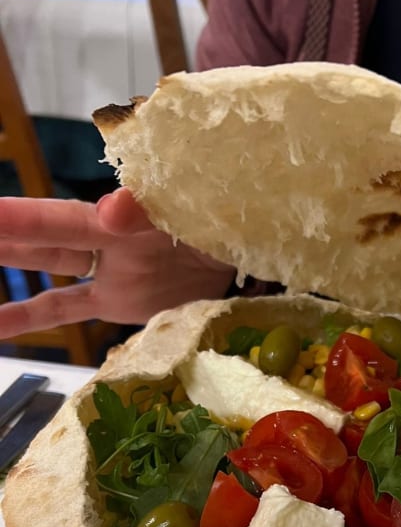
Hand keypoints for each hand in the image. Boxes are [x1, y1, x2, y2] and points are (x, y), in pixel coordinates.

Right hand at [0, 189, 234, 334]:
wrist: (250, 255)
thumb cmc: (225, 222)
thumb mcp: (197, 213)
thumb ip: (154, 211)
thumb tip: (111, 211)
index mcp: (124, 220)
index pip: (59, 220)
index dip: (20, 220)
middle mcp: (107, 240)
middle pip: (44, 235)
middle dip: (6, 230)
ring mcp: (110, 270)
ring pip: (47, 262)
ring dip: (9, 258)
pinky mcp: (117, 301)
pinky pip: (65, 308)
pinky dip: (29, 315)